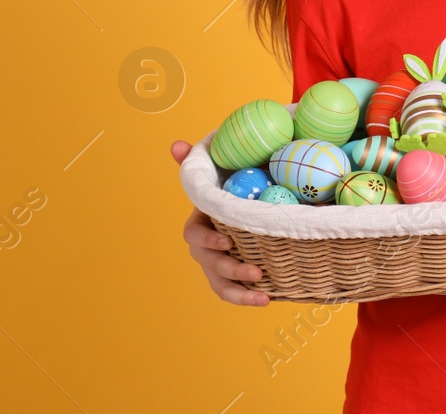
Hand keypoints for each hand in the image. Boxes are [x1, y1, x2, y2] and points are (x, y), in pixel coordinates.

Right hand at [171, 140, 269, 306]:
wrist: (246, 203)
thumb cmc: (230, 188)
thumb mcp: (217, 173)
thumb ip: (197, 162)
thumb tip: (177, 145)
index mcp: (200, 223)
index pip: (193, 236)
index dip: (208, 240)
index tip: (227, 240)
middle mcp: (205, 247)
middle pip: (209, 264)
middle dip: (231, 270)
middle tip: (256, 271)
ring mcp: (218, 264)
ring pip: (220, 284)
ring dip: (239, 291)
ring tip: (263, 295)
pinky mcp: (234, 275)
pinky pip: (235, 291)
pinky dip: (249, 298)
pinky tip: (268, 300)